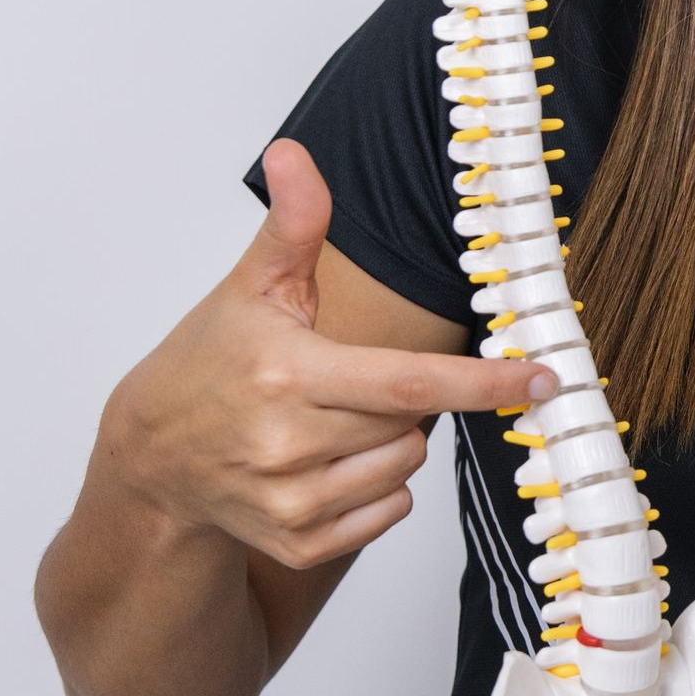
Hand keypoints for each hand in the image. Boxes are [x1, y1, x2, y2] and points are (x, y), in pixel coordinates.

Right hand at [102, 137, 561, 568]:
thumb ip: (293, 223)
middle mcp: (286, 445)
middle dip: (404, 400)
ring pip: (405, 468)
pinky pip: (387, 513)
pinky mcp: (296, 543)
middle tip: (350, 383)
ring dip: (390, 444)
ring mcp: (290, 501)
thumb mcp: (252, 288)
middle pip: (413, 425)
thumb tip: (294, 152)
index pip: (410, 384)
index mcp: (288, 375)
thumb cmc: (209, 364)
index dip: (485, 383)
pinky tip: (323, 466)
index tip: (545, 378)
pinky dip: (375, 489)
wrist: (149, 458)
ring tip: (329, 423)